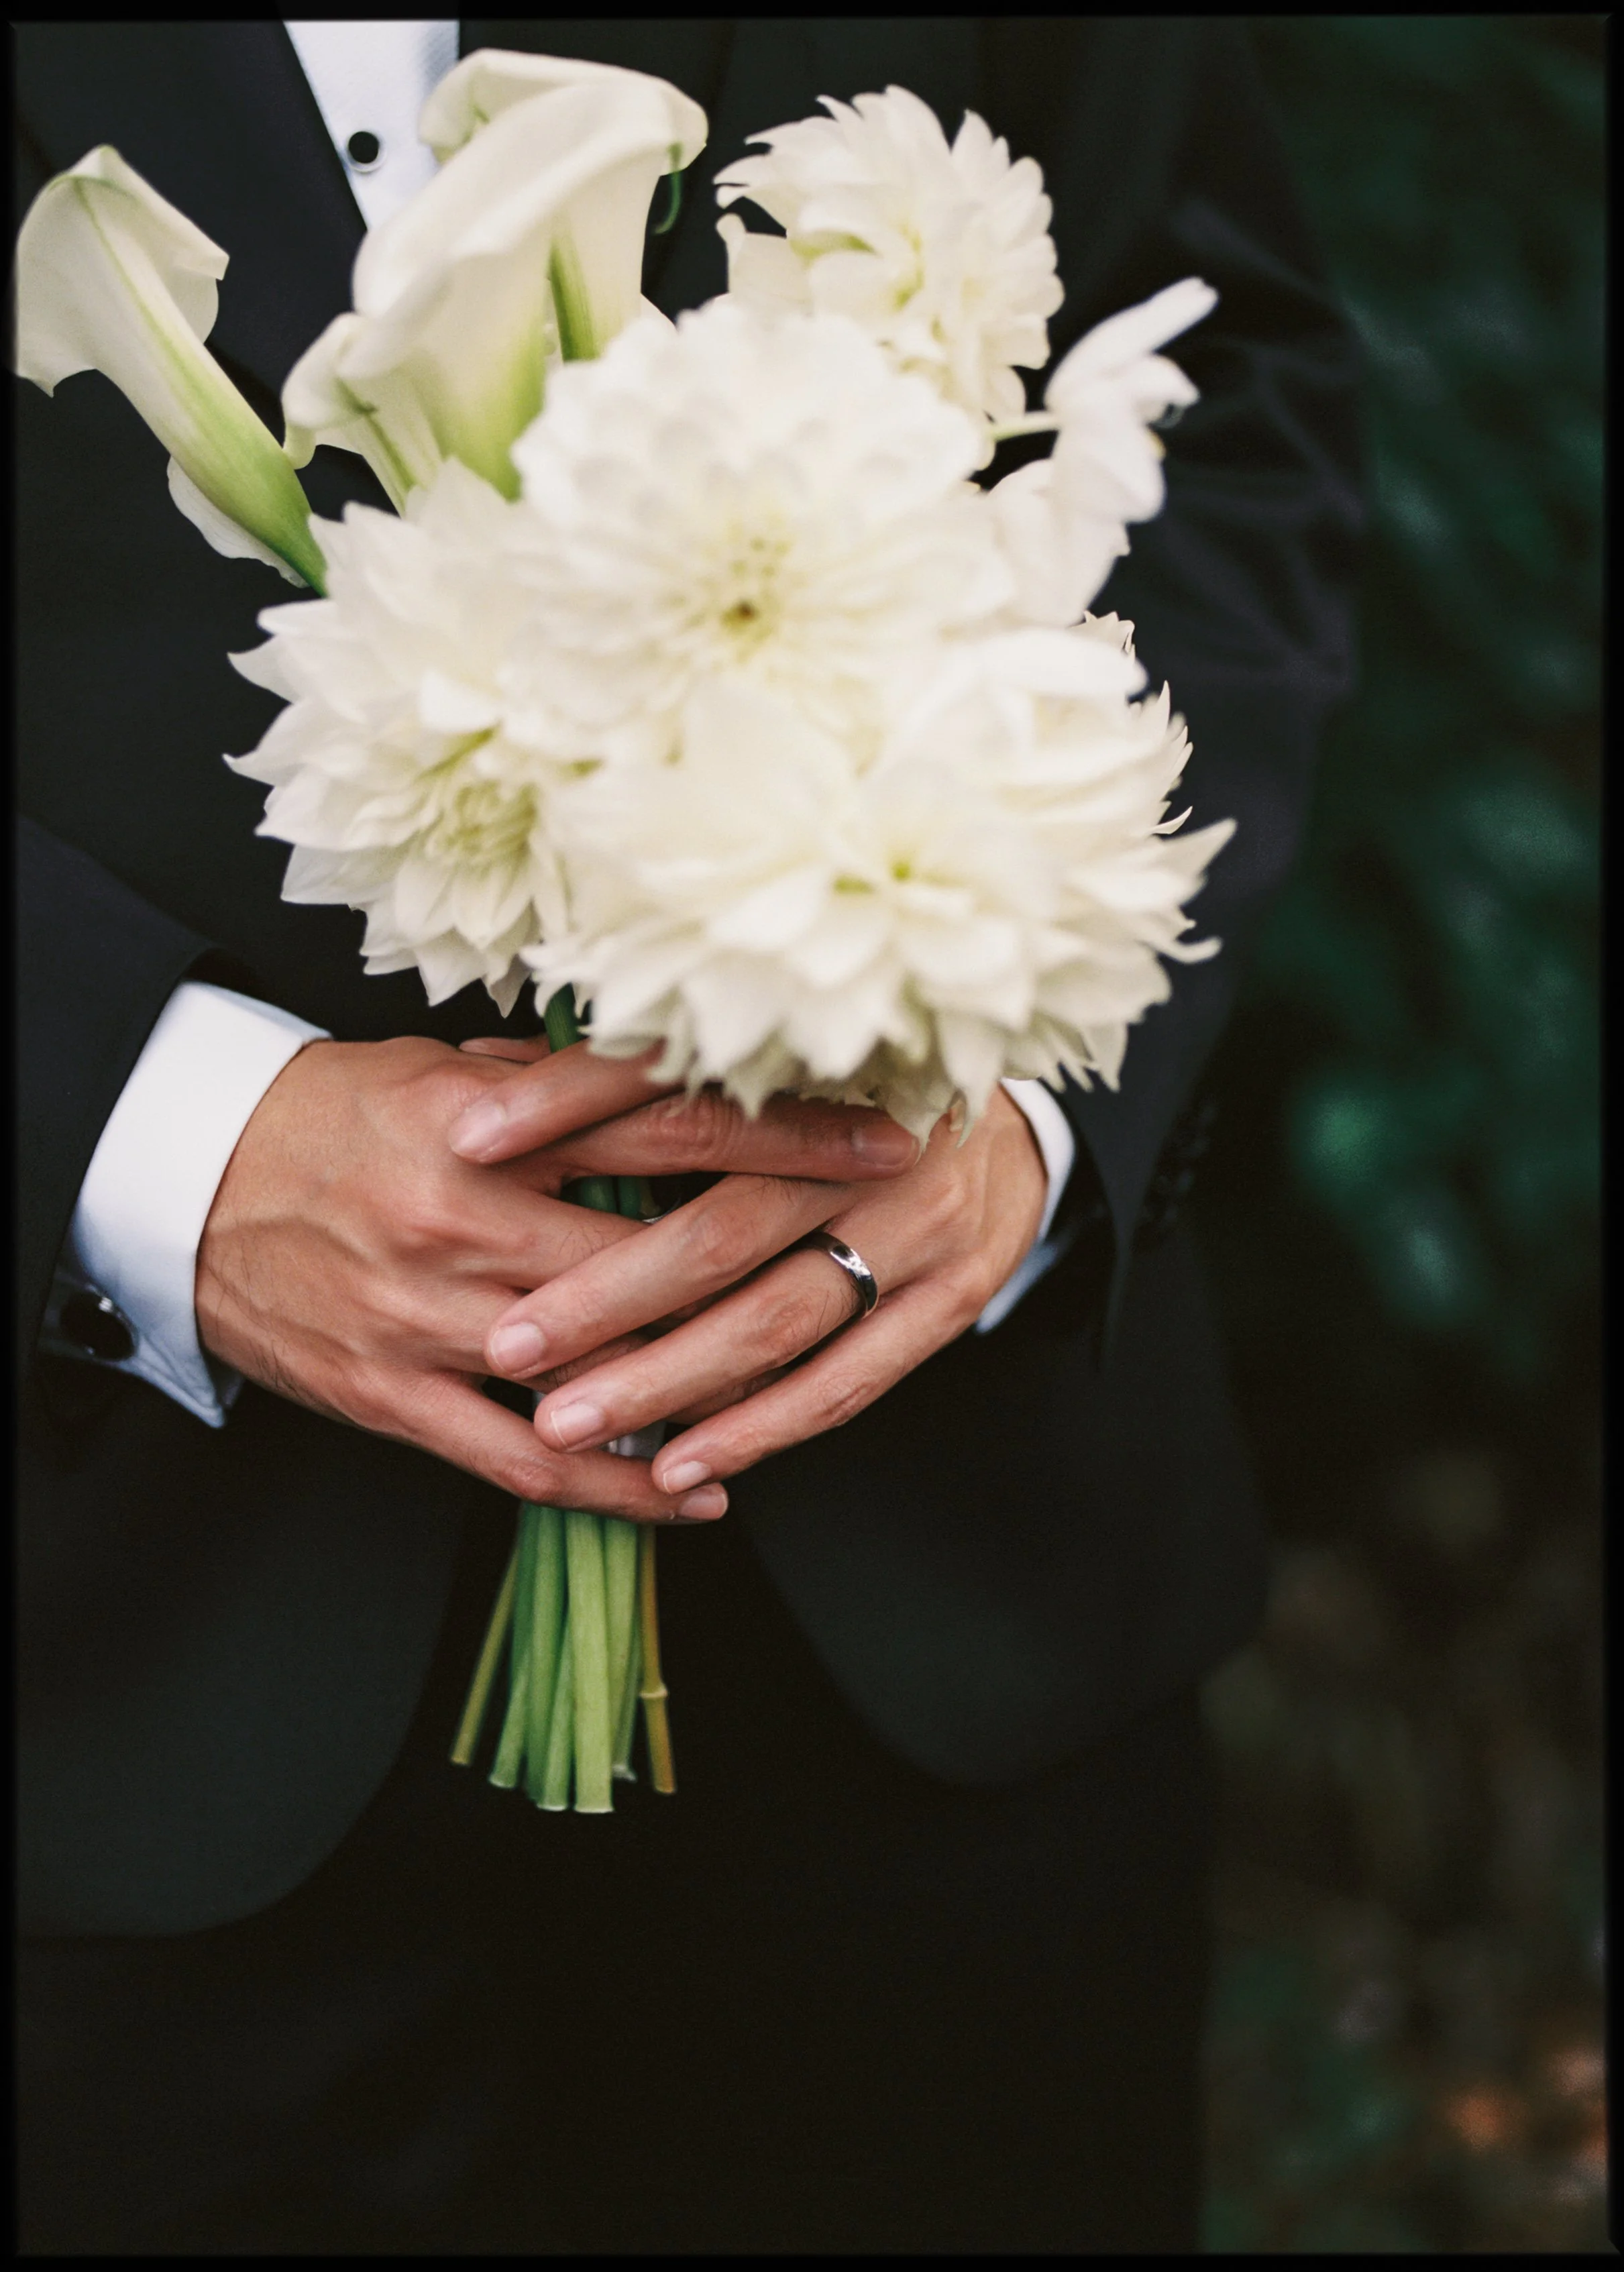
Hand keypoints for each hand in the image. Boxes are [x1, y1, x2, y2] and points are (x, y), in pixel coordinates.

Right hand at [195, 1034, 917, 1519]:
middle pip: (658, 1248)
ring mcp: (430, 1317)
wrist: (184, 1181)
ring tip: (816, 1386)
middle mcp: (464, 1218)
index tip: (885, 1133)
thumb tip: (652, 1063)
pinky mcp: (395, 1395)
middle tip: (883, 1247)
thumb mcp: (431, 1068)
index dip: (787, 1132)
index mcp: (483, 1122)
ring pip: (602, 1366)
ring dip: (714, 1384)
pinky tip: (696, 1495)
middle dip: (780, 1253)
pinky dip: (615, 1489)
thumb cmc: (324, 1115)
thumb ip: (549, 1080)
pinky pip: (522, 1462)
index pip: (669, 1121)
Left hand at [478, 1088, 1047, 1490]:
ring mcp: (922, 1223)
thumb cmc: (851, 1081)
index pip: (674, 1078)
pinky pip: (848, 1378)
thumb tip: (487, 1072)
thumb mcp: (763, 1052)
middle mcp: (873, 1140)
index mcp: (818, 1060)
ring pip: (777, 1317)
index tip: (466, 1138)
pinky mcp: (954, 1295)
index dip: (567, 1104)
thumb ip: (635, 1068)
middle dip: (606, 1293)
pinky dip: (760, 1428)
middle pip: (722, 1224)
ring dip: (668, 1379)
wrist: (1013, 1118)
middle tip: (508, 1344)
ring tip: (567, 1422)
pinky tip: (682, 1465)